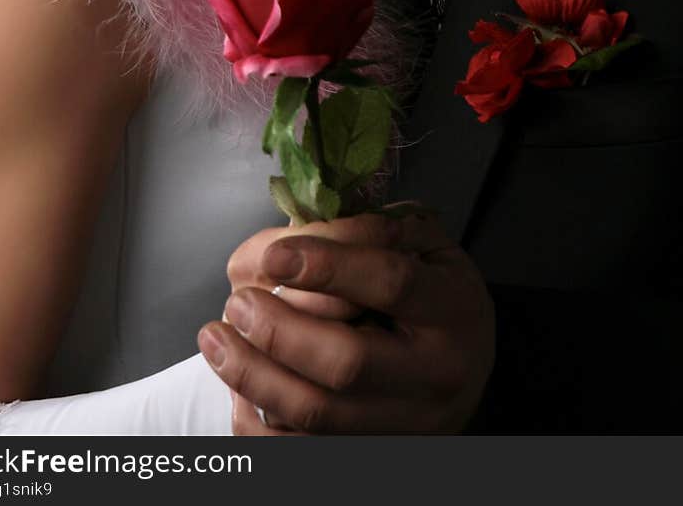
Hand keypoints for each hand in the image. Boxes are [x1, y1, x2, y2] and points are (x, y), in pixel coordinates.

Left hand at [197, 209, 494, 434]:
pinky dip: (258, 421)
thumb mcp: (423, 242)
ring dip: (254, 376)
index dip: (327, 266)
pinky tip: (235, 386)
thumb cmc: (433, 289)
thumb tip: (292, 238)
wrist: (466, 364)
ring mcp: (405, 425)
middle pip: (347, 362)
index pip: (391, 284)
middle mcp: (435, 375)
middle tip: (237, 303)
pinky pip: (302, 451)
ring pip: (318, 415)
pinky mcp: (373, 454)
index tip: (273, 256)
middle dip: (279, 331)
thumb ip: (370, 228)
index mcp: (453, 308)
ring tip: (216, 339)